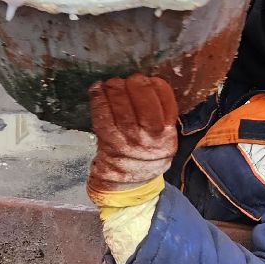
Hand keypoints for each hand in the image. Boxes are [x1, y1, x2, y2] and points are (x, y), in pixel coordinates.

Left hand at [87, 75, 177, 196]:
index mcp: (167, 134)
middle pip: (142, 98)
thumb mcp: (165, 139)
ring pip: (121, 105)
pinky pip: (102, 114)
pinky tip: (97, 88)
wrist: (129, 182)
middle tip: (130, 81)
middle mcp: (150, 137)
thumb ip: (163, 115)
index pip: (164, 98)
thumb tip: (149, 83)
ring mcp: (128, 139)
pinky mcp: (108, 141)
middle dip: (135, 83)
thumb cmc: (147, 154)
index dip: (154, 84)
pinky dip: (98, 98)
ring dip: (115, 87)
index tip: (148, 81)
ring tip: (113, 84)